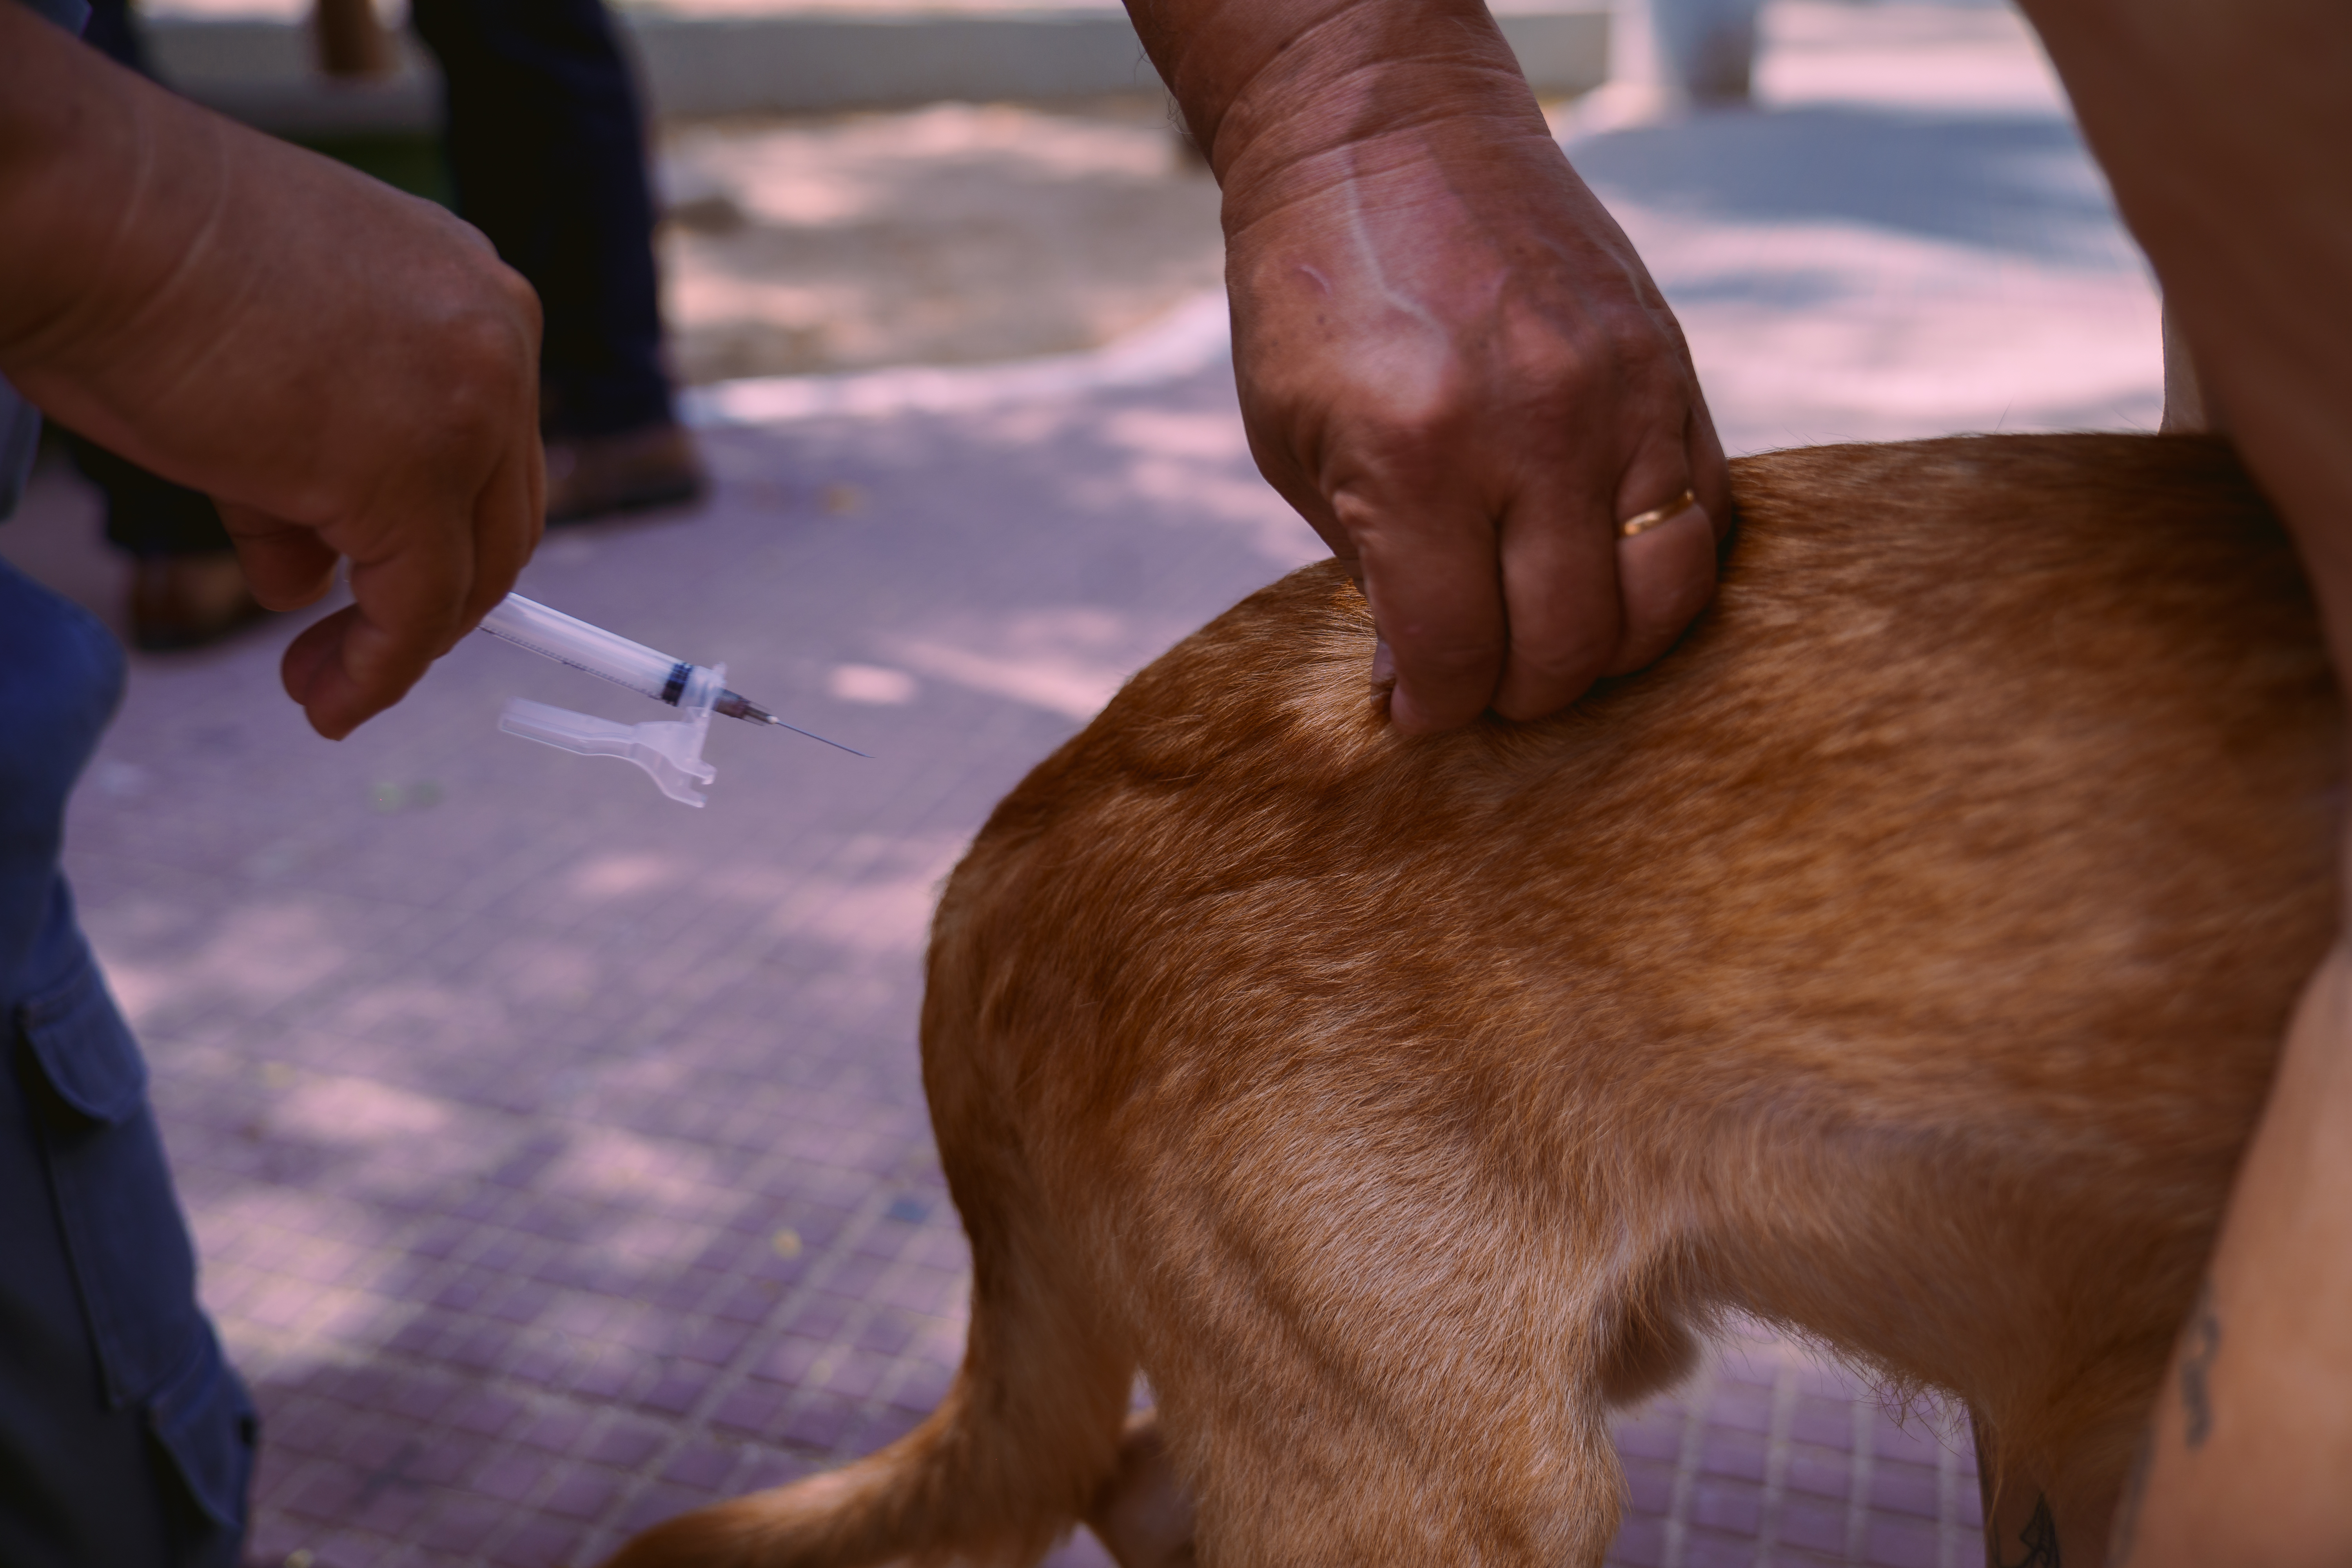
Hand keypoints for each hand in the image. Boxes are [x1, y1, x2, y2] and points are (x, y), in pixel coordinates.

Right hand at [0, 7, 541, 738]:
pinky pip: (414, 613)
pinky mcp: (408, 481)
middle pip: (495, 515)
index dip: (439, 534)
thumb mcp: (269, 363)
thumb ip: (314, 463)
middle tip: (346, 649)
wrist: (82, 212)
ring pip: (464, 570)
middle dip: (428, 598)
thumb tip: (309, 574)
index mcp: (473, 297)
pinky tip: (327, 701)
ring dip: (395, 642)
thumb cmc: (138, 266)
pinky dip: (374, 672)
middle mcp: (497, 344)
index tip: (374, 588)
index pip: (488, 449)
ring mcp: (466, 412)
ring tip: (318, 682)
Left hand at [1132, 1, 1730, 732]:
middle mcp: (1535, 429)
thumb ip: (1368, 569)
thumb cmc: (1316, 295)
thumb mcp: (1295, 441)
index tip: (1421, 712)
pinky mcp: (1671, 366)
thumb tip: (1423, 684)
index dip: (1438, 708)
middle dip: (1520, 694)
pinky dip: (1665, 574)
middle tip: (1484, 684)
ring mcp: (1621, 395)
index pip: (1459, 651)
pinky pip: (1706, 515)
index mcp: (1417, 454)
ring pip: (1664, 597)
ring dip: (1607, 652)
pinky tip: (1606, 574)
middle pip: (1569, 643)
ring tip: (1553, 643)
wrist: (1383, 137)